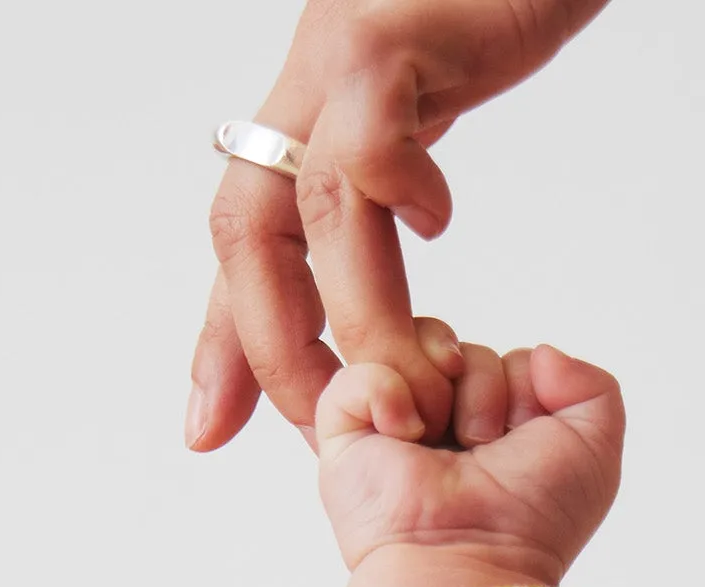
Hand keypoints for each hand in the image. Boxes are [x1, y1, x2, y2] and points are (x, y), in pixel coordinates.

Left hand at [193, 0, 612, 450]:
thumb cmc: (496, 12)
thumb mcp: (426, 111)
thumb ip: (390, 178)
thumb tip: (391, 247)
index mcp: (307, 113)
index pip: (245, 241)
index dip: (222, 340)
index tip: (208, 426)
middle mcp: (306, 83)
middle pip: (247, 228)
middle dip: (269, 342)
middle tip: (315, 422)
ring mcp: (343, 57)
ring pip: (313, 206)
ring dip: (357, 312)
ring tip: (407, 377)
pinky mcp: (394, 38)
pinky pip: (370, 141)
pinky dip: (398, 197)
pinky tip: (439, 223)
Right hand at [318, 330, 625, 586]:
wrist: (472, 560)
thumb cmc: (531, 523)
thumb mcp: (594, 454)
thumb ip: (594, 388)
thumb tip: (542, 353)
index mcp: (497, 432)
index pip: (508, 359)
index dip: (524, 389)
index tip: (524, 441)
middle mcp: (444, 424)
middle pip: (462, 347)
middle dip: (485, 391)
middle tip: (482, 451)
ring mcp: (394, 422)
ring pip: (414, 344)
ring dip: (444, 391)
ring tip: (444, 445)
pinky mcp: (345, 427)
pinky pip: (361, 367)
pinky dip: (388, 392)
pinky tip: (406, 436)